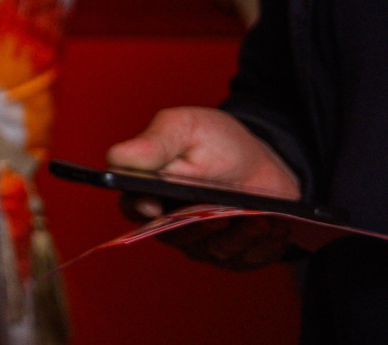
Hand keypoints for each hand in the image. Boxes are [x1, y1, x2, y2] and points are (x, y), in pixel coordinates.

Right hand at [107, 106, 302, 270]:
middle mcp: (170, 220)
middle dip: (197, 227)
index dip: (139, 208)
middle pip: (172, 236)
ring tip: (257, 218)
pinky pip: (241, 259)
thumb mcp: (184, 128)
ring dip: (235, 236)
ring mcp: (201, 240)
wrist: (265, 160)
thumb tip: (115, 160)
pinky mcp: (231, 254)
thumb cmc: (219, 142)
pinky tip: (271, 226)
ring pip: (208, 250)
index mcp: (149, 188)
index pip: (131, 206)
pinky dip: (259, 244)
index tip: (153, 206)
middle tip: (220, 217)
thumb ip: (152, 143)